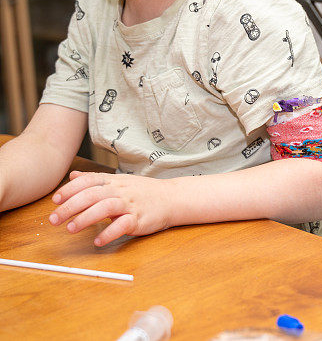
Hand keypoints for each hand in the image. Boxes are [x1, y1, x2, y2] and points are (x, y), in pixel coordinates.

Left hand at [49, 171, 173, 246]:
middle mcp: (121, 191)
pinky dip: (109, 233)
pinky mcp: (140, 219)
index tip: (55, 200)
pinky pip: (123, 225)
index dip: (70, 189)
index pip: (89, 181)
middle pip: (92, 195)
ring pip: (106, 207)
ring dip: (86, 218)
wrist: (172, 198)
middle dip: (70, 207)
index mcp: (114, 181)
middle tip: (53, 219)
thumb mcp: (119, 181)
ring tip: (71, 229)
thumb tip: (72, 175)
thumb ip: (95, 179)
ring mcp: (130, 205)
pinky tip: (98, 241)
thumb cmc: (143, 192)